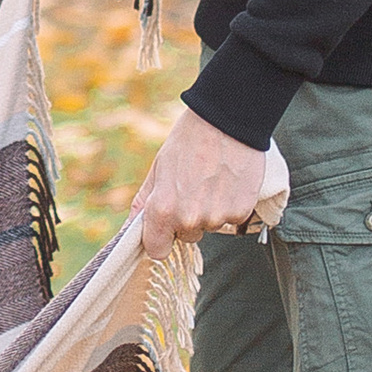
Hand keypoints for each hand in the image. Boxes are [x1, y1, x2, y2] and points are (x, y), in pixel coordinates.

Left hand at [132, 103, 272, 253]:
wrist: (226, 120)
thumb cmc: (188, 141)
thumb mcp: (158, 168)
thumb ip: (144, 202)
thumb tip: (131, 228)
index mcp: (164, 210)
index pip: (158, 251)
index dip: (160, 239)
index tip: (165, 229)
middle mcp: (190, 219)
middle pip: (187, 237)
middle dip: (187, 220)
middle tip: (192, 188)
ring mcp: (217, 217)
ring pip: (209, 226)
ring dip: (209, 210)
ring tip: (211, 180)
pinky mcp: (240, 212)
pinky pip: (230, 219)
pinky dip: (229, 205)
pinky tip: (227, 182)